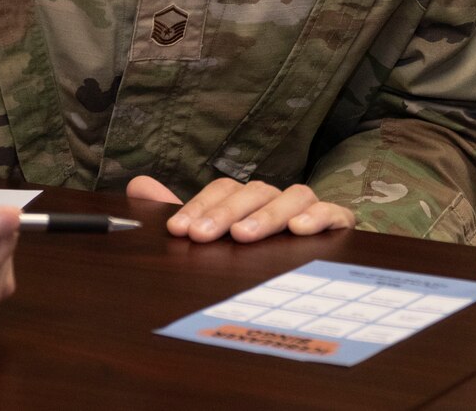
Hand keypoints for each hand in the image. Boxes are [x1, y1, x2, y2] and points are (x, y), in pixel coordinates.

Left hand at [126, 175, 352, 242]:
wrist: (312, 290)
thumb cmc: (257, 259)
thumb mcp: (216, 239)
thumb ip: (180, 214)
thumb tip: (138, 184)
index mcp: (248, 202)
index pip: (224, 190)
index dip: (201, 206)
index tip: (179, 231)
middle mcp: (278, 200)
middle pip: (255, 191)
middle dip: (226, 213)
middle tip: (203, 236)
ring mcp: (310, 211)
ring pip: (294, 196)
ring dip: (267, 214)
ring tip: (245, 236)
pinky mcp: (338, 225)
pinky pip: (334, 213)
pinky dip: (319, 216)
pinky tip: (300, 230)